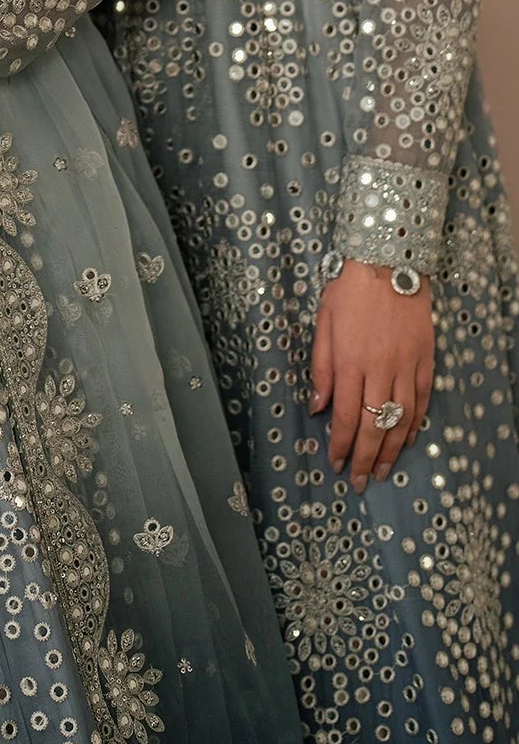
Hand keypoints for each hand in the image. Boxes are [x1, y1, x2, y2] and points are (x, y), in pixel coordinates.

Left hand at [309, 258, 434, 492]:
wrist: (387, 262)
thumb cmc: (348, 290)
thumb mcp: (323, 323)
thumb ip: (321, 368)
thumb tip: (317, 407)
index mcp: (349, 362)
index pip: (344, 416)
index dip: (339, 445)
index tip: (334, 464)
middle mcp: (379, 370)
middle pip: (372, 426)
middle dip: (363, 458)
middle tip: (358, 481)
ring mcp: (405, 366)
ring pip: (400, 419)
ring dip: (391, 450)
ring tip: (382, 471)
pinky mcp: (425, 360)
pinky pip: (421, 401)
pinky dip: (414, 424)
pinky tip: (407, 440)